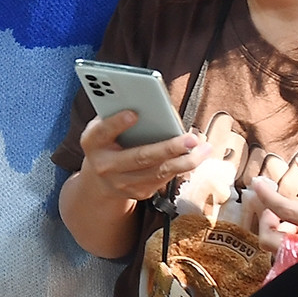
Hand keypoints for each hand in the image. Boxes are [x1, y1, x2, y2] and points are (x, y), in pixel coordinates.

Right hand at [75, 112, 209, 205]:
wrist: (100, 181)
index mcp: (92, 143)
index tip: (133, 113)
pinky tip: (198, 156)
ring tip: (204, 147)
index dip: (116, 123)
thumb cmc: (108, 143)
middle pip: (139, 157)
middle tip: (191, 138)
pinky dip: (183, 166)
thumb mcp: (104, 128)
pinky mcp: (138, 192)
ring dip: (186, 160)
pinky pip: (164, 179)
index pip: (102, 132)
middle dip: (168, 148)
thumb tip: (150, 104)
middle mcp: (105, 166)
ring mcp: (122, 183)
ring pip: (158, 172)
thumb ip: (118, 117)